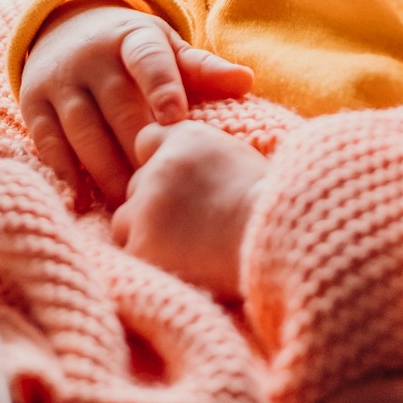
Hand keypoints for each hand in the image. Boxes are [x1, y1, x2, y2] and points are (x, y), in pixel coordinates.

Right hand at [20, 0, 251, 203]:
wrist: (67, 28)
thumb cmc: (132, 51)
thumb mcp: (166, 49)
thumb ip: (202, 69)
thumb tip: (247, 80)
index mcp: (132, 37)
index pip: (147, 59)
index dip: (162, 86)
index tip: (177, 118)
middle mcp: (92, 56)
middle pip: (116, 105)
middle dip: (137, 145)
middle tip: (159, 183)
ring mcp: (60, 80)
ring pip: (82, 128)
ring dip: (104, 167)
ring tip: (127, 200)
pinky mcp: (34, 103)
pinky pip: (48, 141)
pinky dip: (65, 172)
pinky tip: (84, 200)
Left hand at [110, 120, 268, 296]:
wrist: (277, 241)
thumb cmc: (269, 204)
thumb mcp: (237, 158)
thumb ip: (201, 153)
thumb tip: (185, 166)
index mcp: (186, 137)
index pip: (146, 141)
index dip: (158, 163)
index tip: (175, 183)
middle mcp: (160, 166)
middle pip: (135, 184)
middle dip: (153, 203)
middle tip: (189, 224)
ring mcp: (147, 206)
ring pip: (125, 220)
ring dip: (145, 232)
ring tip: (183, 247)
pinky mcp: (141, 245)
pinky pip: (130, 251)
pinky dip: (148, 259)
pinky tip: (178, 264)